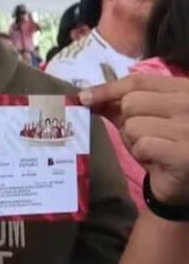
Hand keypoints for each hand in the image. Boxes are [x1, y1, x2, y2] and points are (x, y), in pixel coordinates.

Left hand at [82, 74, 188, 203]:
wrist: (185, 181)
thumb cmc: (165, 145)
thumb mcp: (144, 119)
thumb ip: (119, 105)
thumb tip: (86, 96)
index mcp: (184, 89)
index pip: (139, 81)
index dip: (108, 88)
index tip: (84, 97)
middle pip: (131, 102)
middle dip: (127, 121)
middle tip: (146, 136)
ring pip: (133, 125)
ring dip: (134, 141)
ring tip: (154, 149)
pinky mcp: (184, 152)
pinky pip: (142, 145)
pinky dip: (142, 155)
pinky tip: (158, 160)